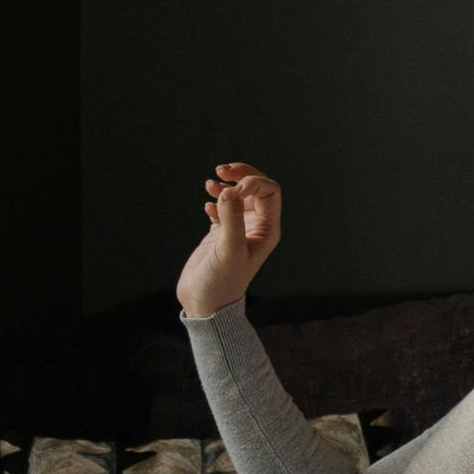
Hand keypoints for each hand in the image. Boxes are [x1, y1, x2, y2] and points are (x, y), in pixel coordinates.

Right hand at [175, 162, 282, 319]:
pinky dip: (215, 200)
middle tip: (221, 170)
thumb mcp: (228, 250)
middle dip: (241, 175)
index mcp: (267, 230)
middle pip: (256, 188)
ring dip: (226, 186)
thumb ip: (231, 219)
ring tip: (210, 184)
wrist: (205, 304)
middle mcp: (256, 227)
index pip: (269, 192)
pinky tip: (205, 205)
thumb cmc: (221, 282)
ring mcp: (238, 229)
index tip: (232, 189)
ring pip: (239, 196)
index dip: (252, 182)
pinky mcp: (221, 234)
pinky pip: (223, 207)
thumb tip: (230, 190)